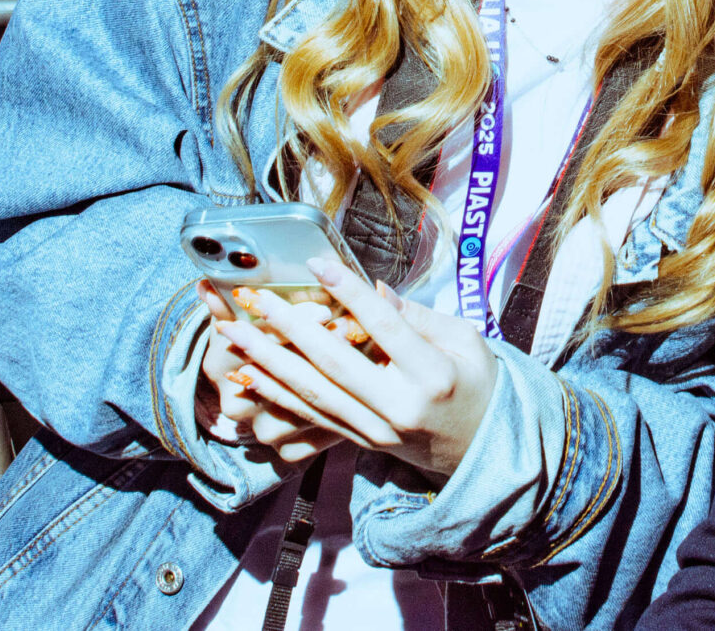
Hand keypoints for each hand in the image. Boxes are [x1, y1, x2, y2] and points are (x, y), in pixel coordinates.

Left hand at [214, 254, 498, 480]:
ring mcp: (376, 429)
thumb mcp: (466, 340)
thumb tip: (373, 288)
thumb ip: (416, 316)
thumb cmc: (478, 383)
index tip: (317, 264)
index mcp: (433, 375)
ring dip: (267, 361)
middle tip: (254, 298)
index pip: (384, 326)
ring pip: (313, 393)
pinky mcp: (360, 441)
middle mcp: (399, 407)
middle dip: (289, 327)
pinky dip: (276, 394)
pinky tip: (247, 374)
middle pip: (335, 362)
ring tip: (232, 332)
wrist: (482, 450)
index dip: (349, 292)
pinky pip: (311, 416)